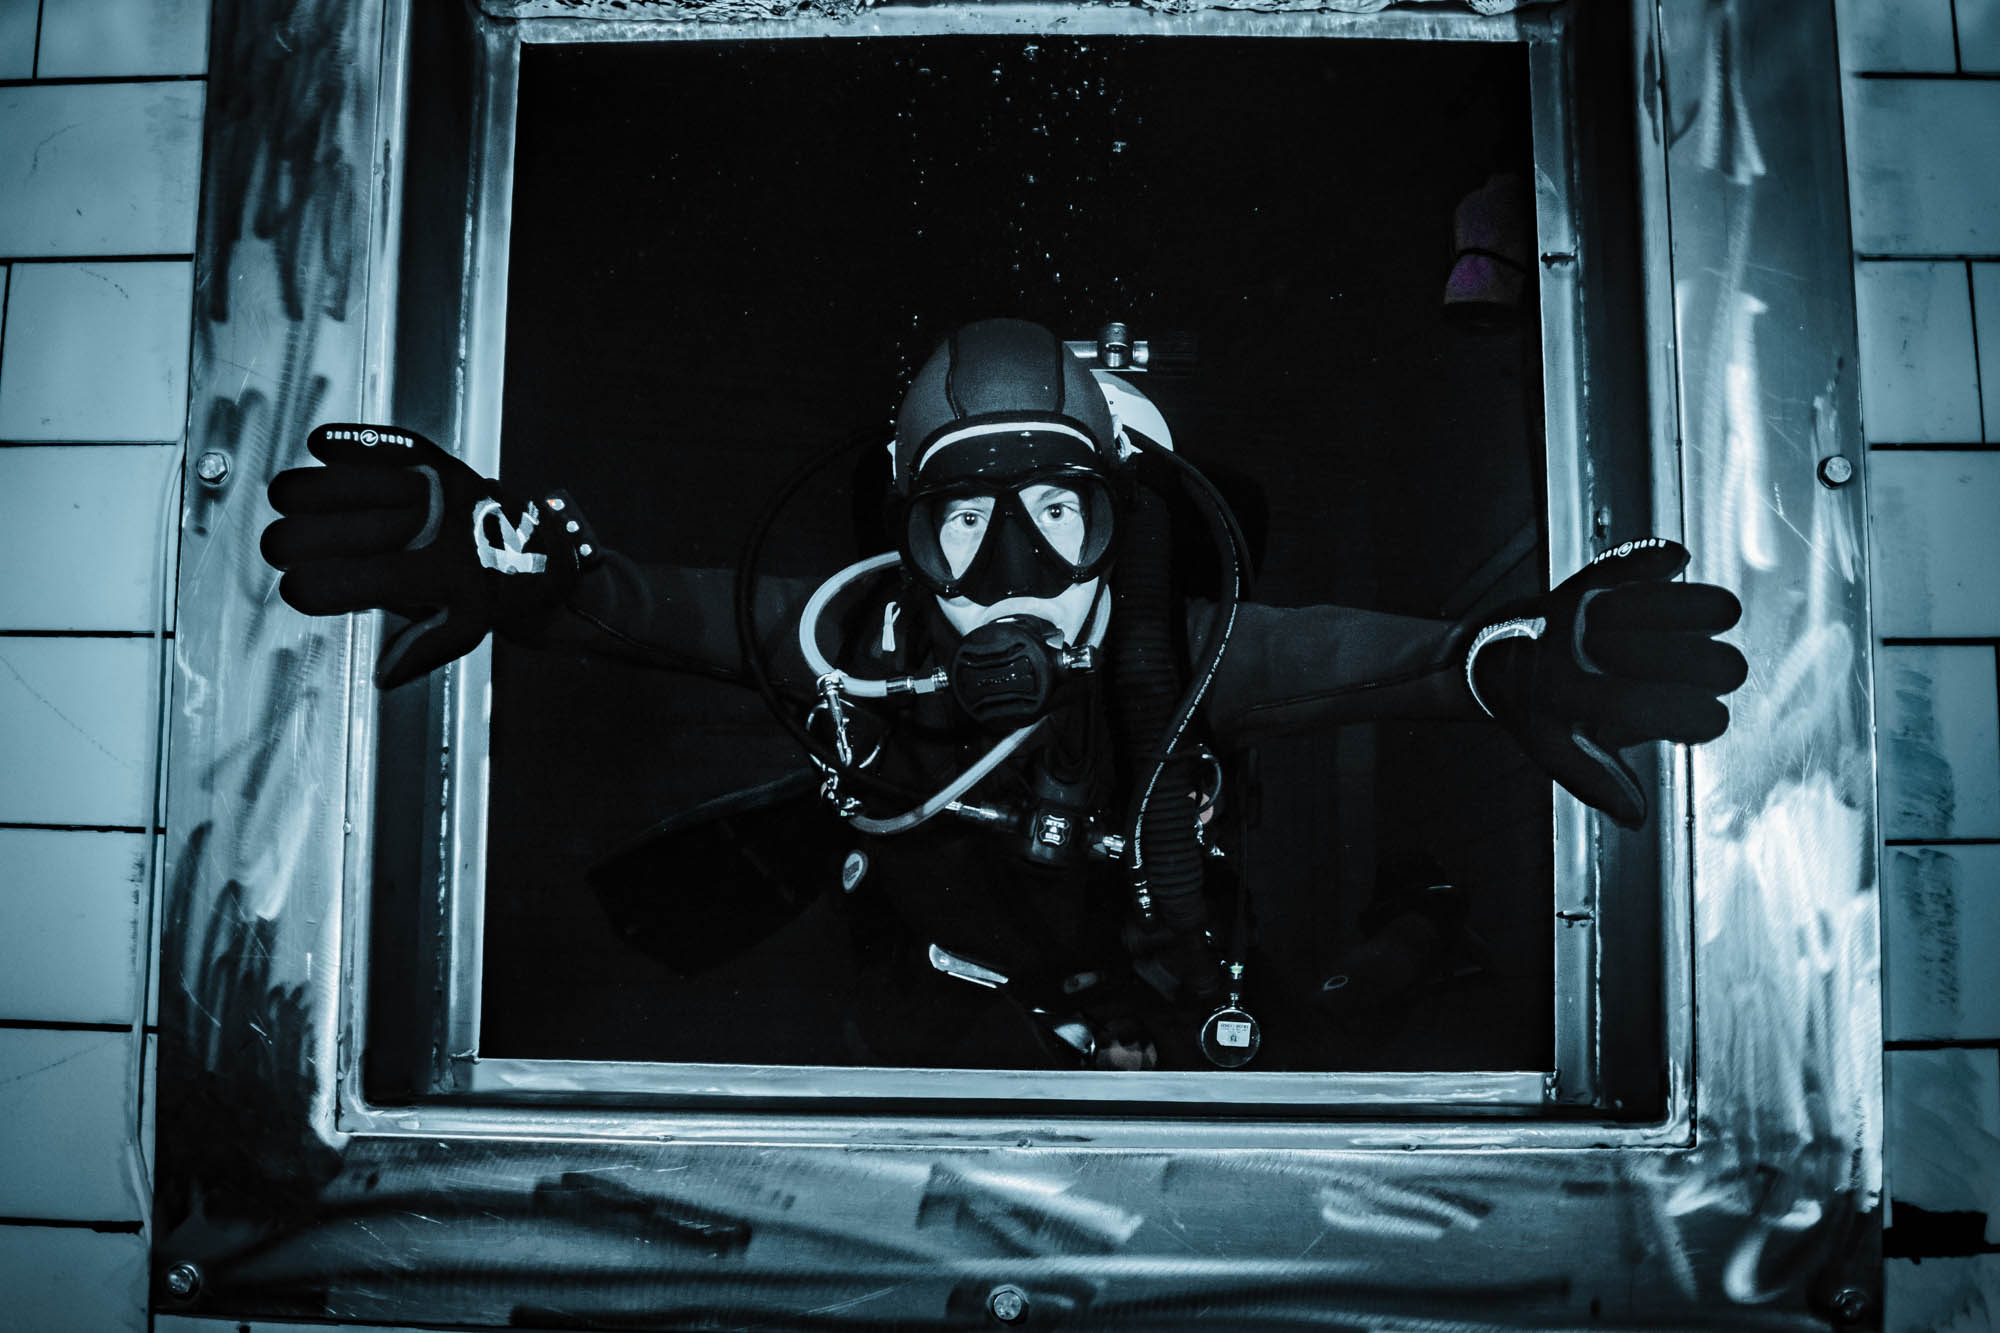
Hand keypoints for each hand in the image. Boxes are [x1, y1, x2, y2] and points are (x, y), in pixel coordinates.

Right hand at [261, 423, 594, 687]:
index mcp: (443, 577)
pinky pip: (394, 444)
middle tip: (278, 548)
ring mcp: (440, 489)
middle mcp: (440, 528)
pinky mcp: (441, 461)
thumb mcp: (464, 629)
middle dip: (299, 539)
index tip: (291, 589)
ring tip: (281, 501)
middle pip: (349, 530)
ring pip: (361, 482)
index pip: (363, 582)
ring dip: (310, 490)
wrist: (539, 549)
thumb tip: (381, 678)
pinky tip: (320, 443)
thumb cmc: (488, 591)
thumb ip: (419, 650)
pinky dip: (355, 442)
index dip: (315, 587)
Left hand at [1466, 537, 1745, 827]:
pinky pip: (1617, 565)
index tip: (1715, 720)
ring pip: (1642, 603)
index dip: (1689, 716)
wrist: (1486, 657)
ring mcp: (1572, 615)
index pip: (1641, 707)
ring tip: (1725, 613)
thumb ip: (1597, 781)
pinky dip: (1648, 559)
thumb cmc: (1532, 710)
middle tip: (1727, 671)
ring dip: (1689, 606)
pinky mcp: (1577, 583)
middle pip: (1654, 655)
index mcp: (1566, 700)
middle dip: (1706, 663)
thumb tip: (1637, 818)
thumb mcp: (1554, 751)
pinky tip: (1677, 559)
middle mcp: (1568, 654)